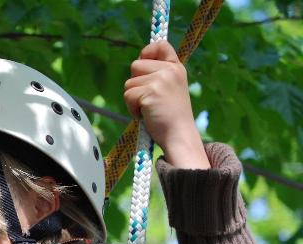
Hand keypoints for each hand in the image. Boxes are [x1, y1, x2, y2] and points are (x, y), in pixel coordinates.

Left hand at [124, 41, 209, 168]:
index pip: (160, 45)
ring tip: (149, 108)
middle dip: (136, 83)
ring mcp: (161, 80)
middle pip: (136, 65)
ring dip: (133, 98)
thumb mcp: (169, 89)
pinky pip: (128, 95)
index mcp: (176, 67)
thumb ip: (157, 75)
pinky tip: (145, 115)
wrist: (178, 135)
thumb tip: (136, 64)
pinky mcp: (150, 92)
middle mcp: (170, 70)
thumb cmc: (171, 116)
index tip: (144, 60)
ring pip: (129, 82)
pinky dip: (132, 108)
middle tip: (149, 99)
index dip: (147, 51)